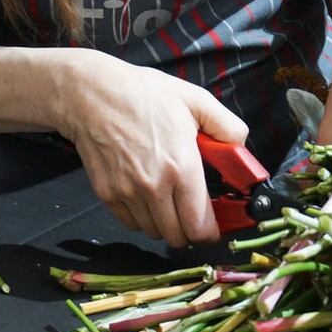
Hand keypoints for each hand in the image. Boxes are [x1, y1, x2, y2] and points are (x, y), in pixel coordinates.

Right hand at [55, 50, 247, 246]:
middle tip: (191, 212)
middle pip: (178, 237)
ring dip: (165, 224)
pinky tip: (145, 195)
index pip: (201, 227)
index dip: (211, 232)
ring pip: (154, 232)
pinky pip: (131, 224)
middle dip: (189, 230)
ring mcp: (128, 193)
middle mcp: (155, 186)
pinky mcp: (107, 195)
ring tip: (167, 199)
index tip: (213, 225)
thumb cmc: (143, 94)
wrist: (90, 95)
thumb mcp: (195, 99)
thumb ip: (227, 126)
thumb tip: (241, 147)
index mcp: (182, 166)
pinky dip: (141, 218)